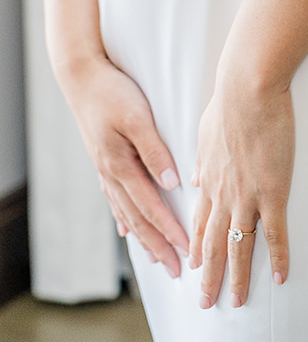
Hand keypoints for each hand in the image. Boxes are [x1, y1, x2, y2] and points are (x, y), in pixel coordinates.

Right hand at [61, 56, 187, 275]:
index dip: (170, 231)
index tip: (187, 251)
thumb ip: (155, 151)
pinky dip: (124, 217)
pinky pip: (116, 198)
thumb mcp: (138, 117)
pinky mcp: (104, 160)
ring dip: (143, 237)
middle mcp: (111, 173)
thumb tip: (172, 184)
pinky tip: (127, 230)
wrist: (82, 77)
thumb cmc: (113, 92)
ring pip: (127, 212)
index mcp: (120, 165)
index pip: (150, 207)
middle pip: (138, 219)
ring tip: (157, 258)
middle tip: (176, 269)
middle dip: (158, 245)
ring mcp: (105, 169)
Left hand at [189, 80, 293, 308]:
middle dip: (209, 276)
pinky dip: (278, 259)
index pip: (200, 222)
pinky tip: (282, 277)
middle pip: (213, 245)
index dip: (197, 246)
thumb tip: (194, 178)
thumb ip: (200, 159)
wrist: (247, 90)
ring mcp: (247, 197)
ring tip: (237, 302)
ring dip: (238, 278)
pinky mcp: (272, 193)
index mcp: (209, 179)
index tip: (193, 266)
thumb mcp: (205, 132)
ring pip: (239, 248)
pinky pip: (275, 235)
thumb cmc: (228, 102)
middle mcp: (223, 195)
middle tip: (206, 302)